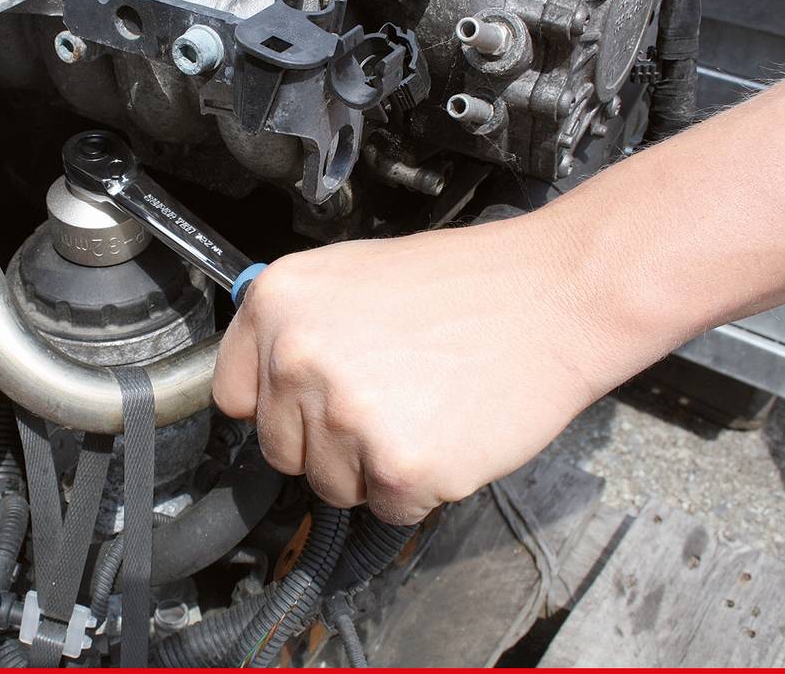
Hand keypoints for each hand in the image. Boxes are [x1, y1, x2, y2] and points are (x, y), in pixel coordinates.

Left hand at [212, 212, 642, 523]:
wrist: (552, 296)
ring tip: (424, 405)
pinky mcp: (397, 466)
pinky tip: (447, 431)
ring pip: (330, 485)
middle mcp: (297, 356)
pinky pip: (388, 508)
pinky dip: (419, 487)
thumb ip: (296, 329)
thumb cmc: (467, 284)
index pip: (232, 394)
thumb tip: (262, 378)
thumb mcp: (350, 276)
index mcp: (277, 301)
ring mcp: (345, 415)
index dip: (275, 404)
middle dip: (327, 439)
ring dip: (373, 466)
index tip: (306, 404)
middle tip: (389, 395)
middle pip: (280, 449)